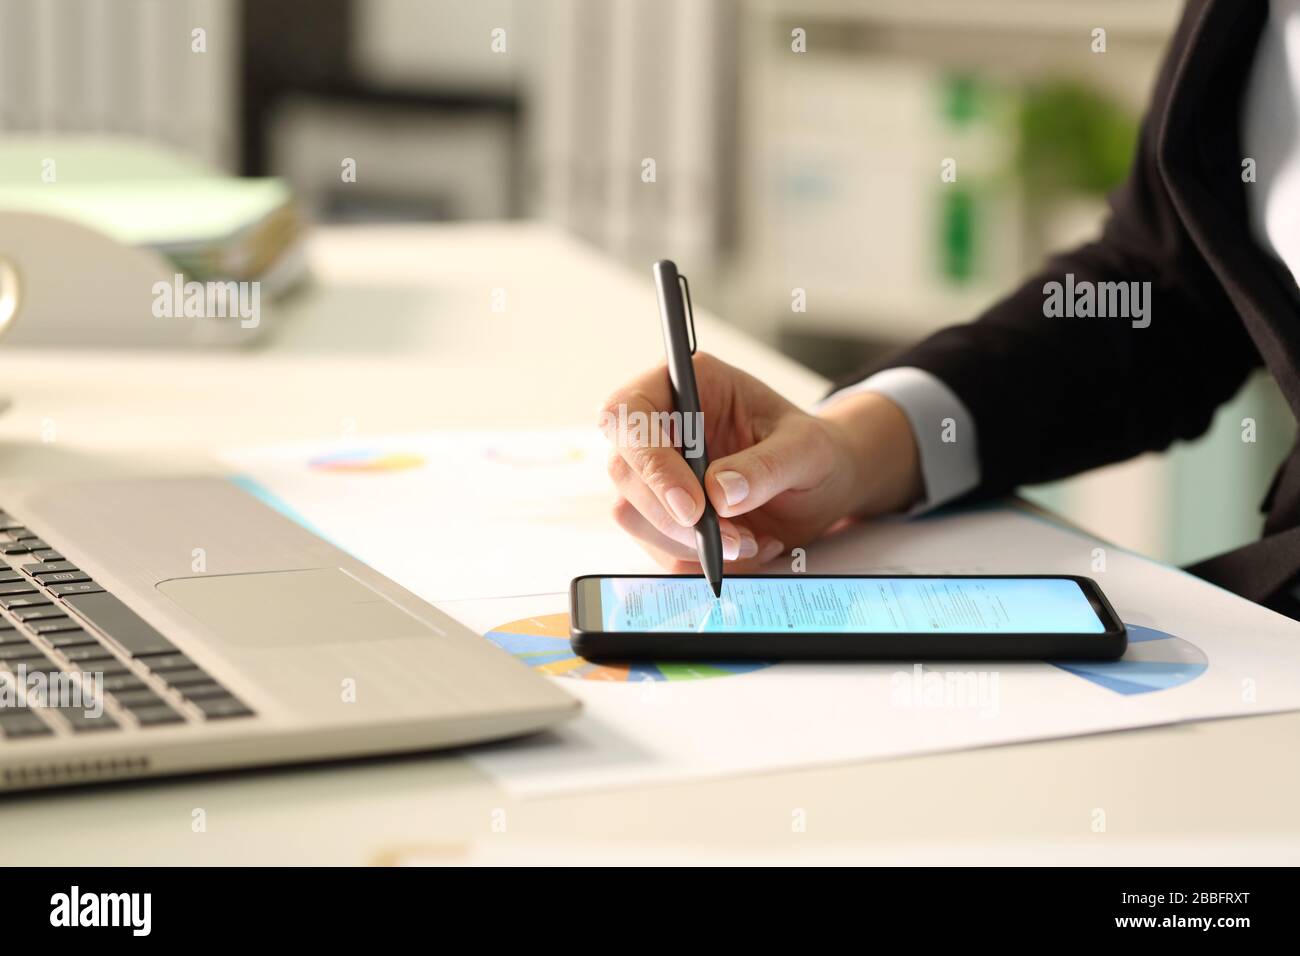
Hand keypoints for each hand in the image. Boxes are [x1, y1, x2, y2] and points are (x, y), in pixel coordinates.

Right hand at [600, 352, 923, 571]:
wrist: (822, 485)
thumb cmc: (814, 451)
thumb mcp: (806, 450)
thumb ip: (765, 466)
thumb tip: (719, 492)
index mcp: (689, 385)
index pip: (629, 412)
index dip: (649, 460)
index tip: (693, 506)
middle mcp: (662, 425)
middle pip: (624, 470)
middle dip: (673, 516)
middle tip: (732, 539)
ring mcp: (655, 471)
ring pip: (631, 513)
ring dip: (687, 542)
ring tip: (747, 542)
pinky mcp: (660, 512)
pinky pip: (655, 545)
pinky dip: (697, 558)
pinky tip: (741, 547)